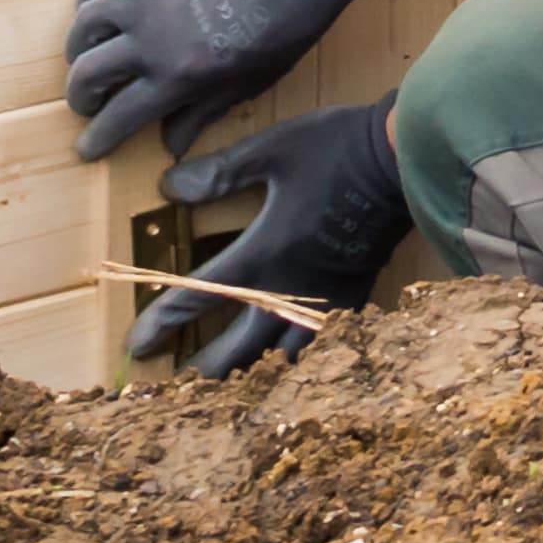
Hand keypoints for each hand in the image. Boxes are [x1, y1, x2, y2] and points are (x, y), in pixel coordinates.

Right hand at [65, 0, 374, 162]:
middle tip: (85, 102)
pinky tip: (92, 6)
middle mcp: (148, 40)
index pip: (118, 118)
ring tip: (84, 55)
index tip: (86, 147)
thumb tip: (170, 145)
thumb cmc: (283, 29)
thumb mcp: (246, 85)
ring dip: (79, 48)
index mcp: (175, 78)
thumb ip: (201, 114)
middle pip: (88, 75)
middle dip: (81, 96)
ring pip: (83, 26)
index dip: (97, 138)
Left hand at [135, 96, 411, 375]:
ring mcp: (322, 302)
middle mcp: (287, 291)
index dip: (161, 324)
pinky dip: (295, 365)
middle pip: (235, 351)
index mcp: (261, 255)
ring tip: (227, 393)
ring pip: (279, 361)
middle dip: (201, 372)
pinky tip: (287, 368)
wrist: (405, 161)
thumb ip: (219, 172)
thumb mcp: (272, 149)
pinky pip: (317, 348)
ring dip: (248, 377)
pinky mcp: (353, 299)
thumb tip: (168, 187)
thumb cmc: (335, 150)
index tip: (136, 346)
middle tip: (174, 390)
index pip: (197, 299)